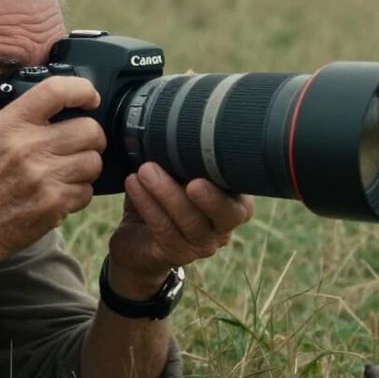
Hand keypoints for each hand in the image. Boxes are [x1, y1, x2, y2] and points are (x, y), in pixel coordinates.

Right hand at [0, 76, 104, 263]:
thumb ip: (16, 118)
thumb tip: (53, 104)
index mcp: (8, 124)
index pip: (57, 90)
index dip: (83, 90)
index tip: (90, 98)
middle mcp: (27, 147)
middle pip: (89, 129)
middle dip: (90, 137)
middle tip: (79, 144)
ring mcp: (43, 177)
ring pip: (93, 161)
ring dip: (86, 167)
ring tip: (67, 172)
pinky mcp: (54, 204)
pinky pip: (86, 191)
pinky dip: (78, 193)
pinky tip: (58, 194)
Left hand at [106, 164, 253, 298]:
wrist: (136, 241)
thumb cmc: (162, 199)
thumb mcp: (177, 176)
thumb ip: (183, 159)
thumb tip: (175, 124)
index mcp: (232, 202)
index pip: (244, 190)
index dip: (232, 178)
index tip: (215, 157)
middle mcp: (224, 226)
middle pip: (227, 214)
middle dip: (210, 197)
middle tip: (191, 180)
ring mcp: (201, 244)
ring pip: (190, 222)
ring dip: (167, 194)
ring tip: (146, 171)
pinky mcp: (174, 253)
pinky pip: (163, 228)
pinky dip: (147, 204)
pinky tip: (133, 184)